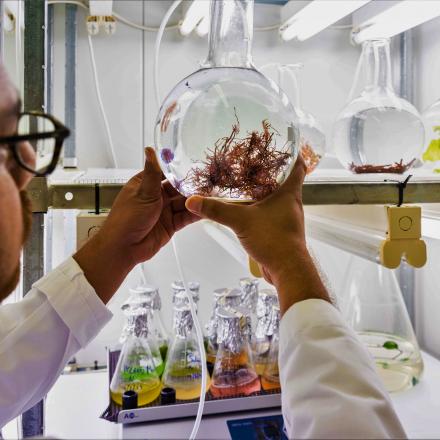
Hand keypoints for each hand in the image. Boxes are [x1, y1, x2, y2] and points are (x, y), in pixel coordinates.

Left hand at [74, 147, 197, 302]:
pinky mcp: (170, 225)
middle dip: (192, 186)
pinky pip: (185, 217)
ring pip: (184, 202)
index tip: (197, 164)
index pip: (166, 173)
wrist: (123, 248)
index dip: (181, 169)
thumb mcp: (143, 192)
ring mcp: (164, 211)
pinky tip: (206, 209)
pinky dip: (195, 213)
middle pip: (178, 188)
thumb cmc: (126, 219)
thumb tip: (150, 150)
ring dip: (196, 200)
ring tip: (212, 194)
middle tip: (209, 181)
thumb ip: (152, 173)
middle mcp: (156, 196)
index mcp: (145, 184)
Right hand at [185, 155, 329, 313]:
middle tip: (256, 162)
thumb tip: (194, 201)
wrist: (286, 269)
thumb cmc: (274, 240)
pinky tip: (247, 209)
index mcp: (289, 193)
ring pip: (278, 197)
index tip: (285, 144)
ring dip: (266, 190)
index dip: (294, 153)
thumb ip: (217, 210)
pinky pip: (271, 213)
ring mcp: (287, 217)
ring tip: (248, 182)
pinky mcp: (281, 230)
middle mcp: (291, 203)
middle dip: (273, 170)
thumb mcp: (241, 221)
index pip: (298, 166)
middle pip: (286, 180)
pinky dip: (261, 208)